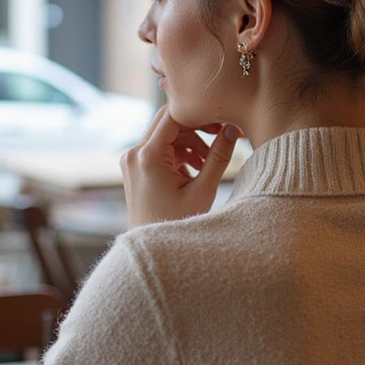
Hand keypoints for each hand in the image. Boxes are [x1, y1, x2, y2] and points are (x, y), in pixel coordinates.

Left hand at [120, 106, 239, 227]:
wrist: (152, 249)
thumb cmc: (177, 224)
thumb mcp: (203, 190)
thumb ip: (219, 157)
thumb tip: (232, 130)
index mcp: (148, 156)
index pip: (173, 115)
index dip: (199, 116)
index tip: (220, 125)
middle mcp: (134, 153)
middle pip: (168, 121)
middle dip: (196, 128)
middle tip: (219, 137)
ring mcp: (132, 160)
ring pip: (166, 134)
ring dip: (189, 142)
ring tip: (207, 164)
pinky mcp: (135, 167)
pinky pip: (160, 148)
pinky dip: (179, 153)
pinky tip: (194, 170)